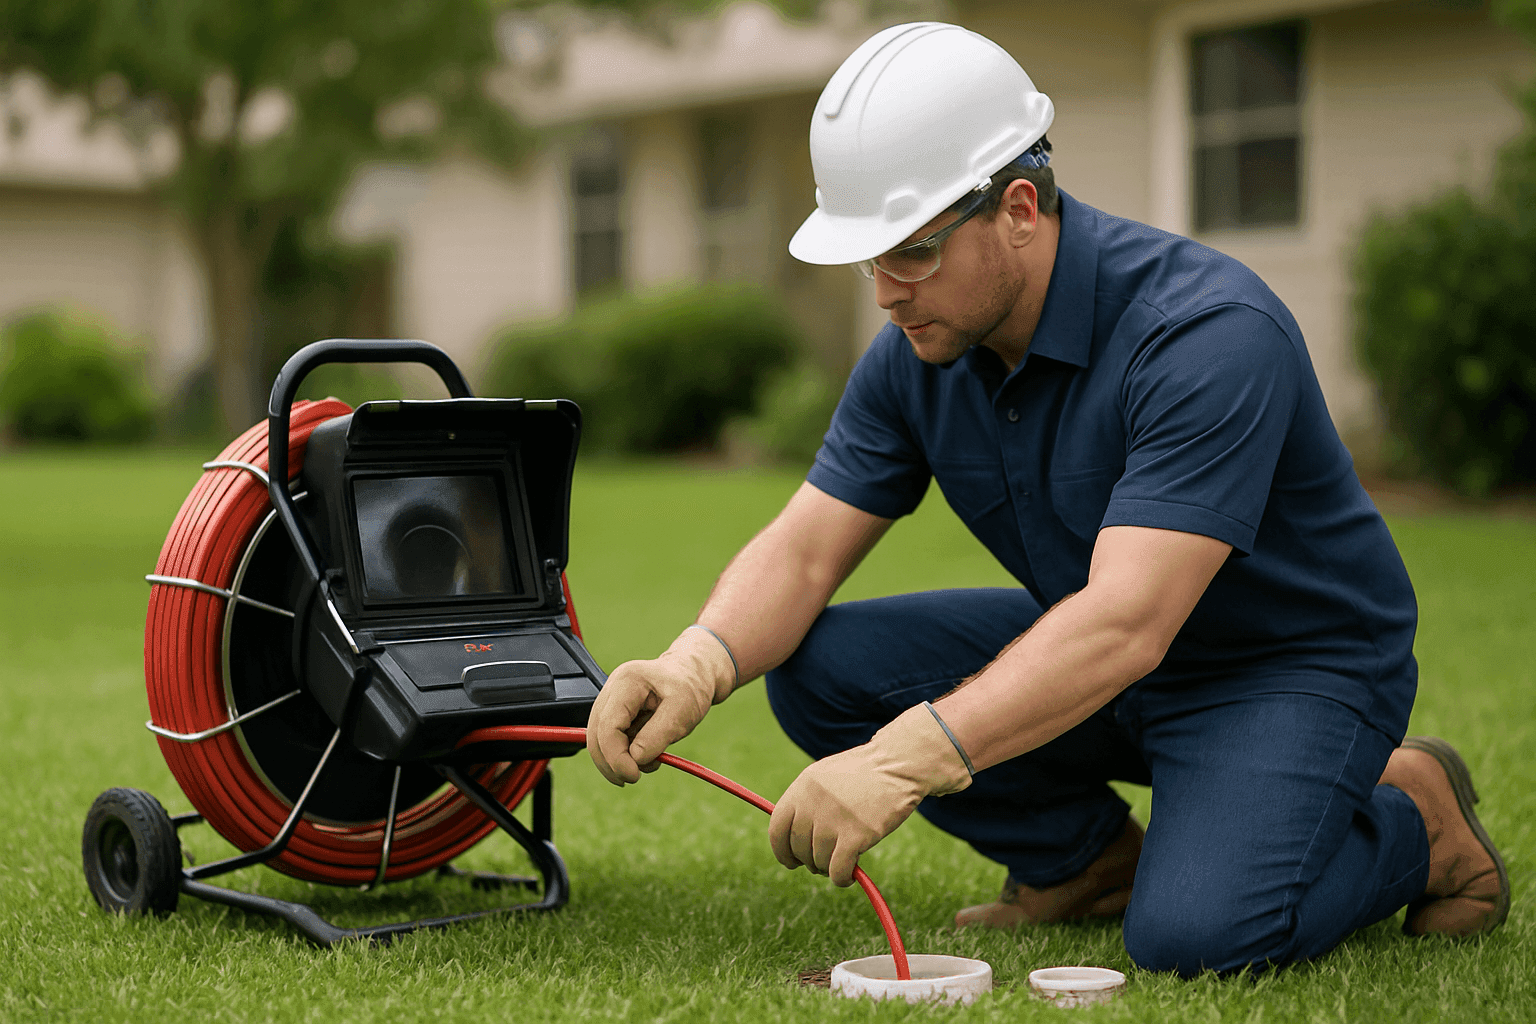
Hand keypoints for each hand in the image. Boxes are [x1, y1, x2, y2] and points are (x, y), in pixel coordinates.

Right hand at [587, 626, 735, 784]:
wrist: (694, 675)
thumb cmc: (690, 686)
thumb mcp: (683, 710)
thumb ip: (657, 735)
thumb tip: (634, 759)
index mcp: (627, 682)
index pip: (607, 726)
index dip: (615, 756)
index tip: (633, 775)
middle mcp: (612, 689)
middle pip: (596, 735)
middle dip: (611, 763)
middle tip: (634, 778)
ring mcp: (611, 701)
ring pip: (600, 740)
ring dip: (618, 760)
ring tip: (650, 762)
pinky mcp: (616, 713)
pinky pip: (611, 740)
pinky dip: (624, 754)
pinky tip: (646, 755)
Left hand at [768, 703, 971, 885]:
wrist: (898, 765)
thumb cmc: (864, 773)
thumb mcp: (825, 776)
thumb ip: (806, 802)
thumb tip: (792, 840)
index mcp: (802, 787)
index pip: (777, 828)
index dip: (782, 851)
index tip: (790, 862)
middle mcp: (813, 803)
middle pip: (799, 848)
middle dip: (809, 861)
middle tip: (823, 862)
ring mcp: (834, 819)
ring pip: (819, 861)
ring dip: (828, 869)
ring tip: (841, 864)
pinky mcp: (856, 835)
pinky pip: (838, 869)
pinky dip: (841, 878)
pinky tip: (849, 876)